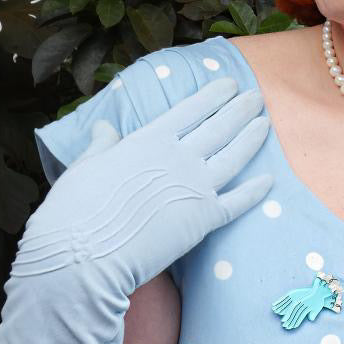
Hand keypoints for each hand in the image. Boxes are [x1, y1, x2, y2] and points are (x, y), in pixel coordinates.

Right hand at [14, 76, 272, 291]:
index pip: (190, 109)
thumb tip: (104, 126)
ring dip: (252, 138)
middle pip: (219, 127)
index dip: (213, 95)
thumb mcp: (84, 167)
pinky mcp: (204, 220)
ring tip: (265, 123)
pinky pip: (237, 202)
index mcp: (149, 140)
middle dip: (241, 109)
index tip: (229, 84)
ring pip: (234, 157)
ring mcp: (195, 188)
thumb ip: (102, 145)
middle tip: (257, 97)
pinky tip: (269, 181)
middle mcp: (179, 157)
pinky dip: (255, 191)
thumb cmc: (74, 212)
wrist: (84, 259)